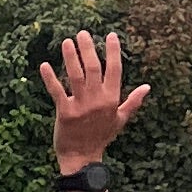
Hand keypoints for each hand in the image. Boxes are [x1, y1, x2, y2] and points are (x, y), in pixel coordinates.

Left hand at [40, 30, 149, 170]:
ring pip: (75, 76)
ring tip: (67, 42)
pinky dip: (50, 78)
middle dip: (88, 49)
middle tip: (82, 33)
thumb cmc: (102, 137)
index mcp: (112, 99)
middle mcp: (97, 100)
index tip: (110, 35)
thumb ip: (133, 102)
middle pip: (93, 68)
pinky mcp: (64, 112)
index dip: (113, 51)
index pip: (115, 70)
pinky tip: (44, 65)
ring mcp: (81, 106)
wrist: (83, 157)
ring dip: (70, 57)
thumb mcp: (120, 119)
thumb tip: (147, 87)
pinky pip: (57, 91)